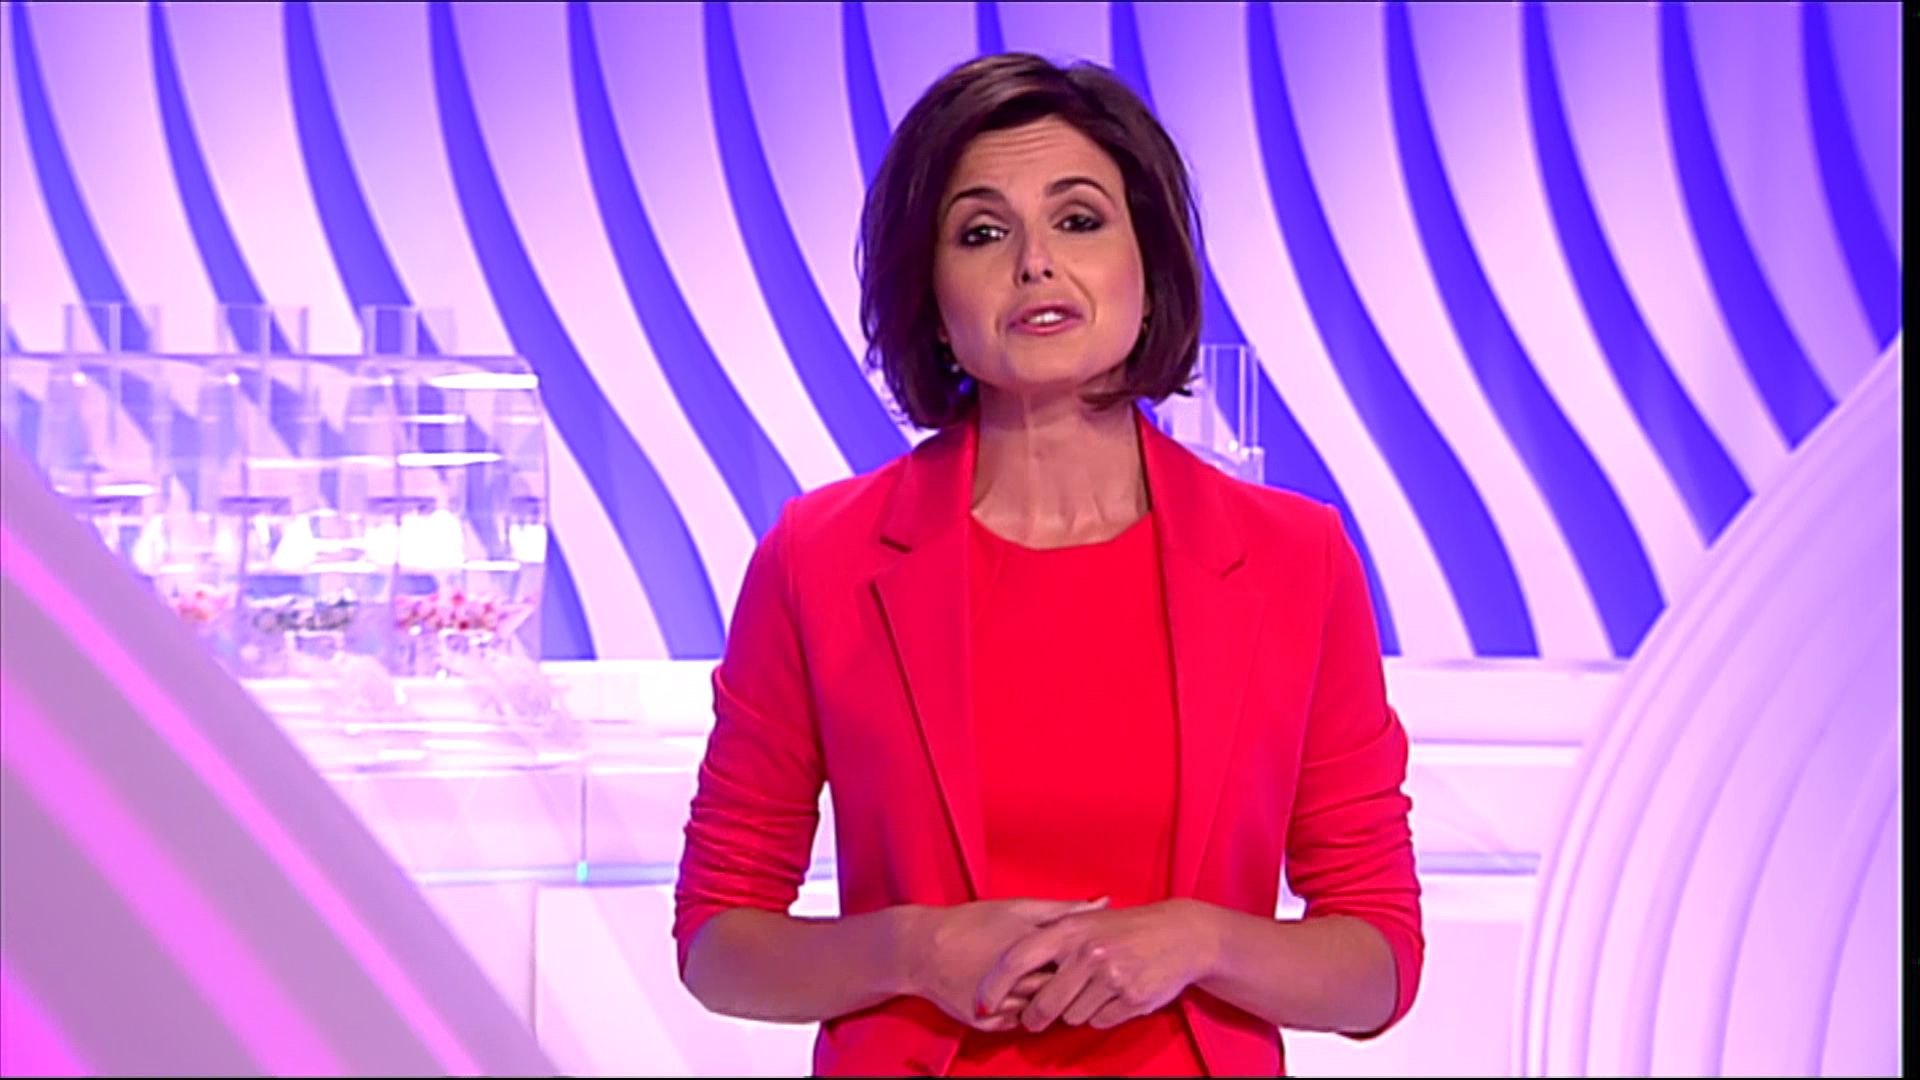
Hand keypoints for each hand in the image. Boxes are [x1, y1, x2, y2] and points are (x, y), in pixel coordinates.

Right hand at [904, 897, 1109, 1031]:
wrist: (922, 949)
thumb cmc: (972, 923)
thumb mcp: (1017, 908)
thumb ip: (1063, 909)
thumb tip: (1105, 902)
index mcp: (1028, 949)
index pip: (1073, 963)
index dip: (1081, 960)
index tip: (1087, 954)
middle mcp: (1015, 981)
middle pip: (1059, 990)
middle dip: (1067, 983)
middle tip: (1072, 973)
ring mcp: (1000, 1005)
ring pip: (1041, 1010)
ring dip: (1048, 1000)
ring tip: (1044, 983)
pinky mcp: (986, 1023)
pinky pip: (1018, 1022)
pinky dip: (1024, 1011)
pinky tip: (1022, 995)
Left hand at [975, 898, 1216, 1032]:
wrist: (1179, 934)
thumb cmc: (1123, 929)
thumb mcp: (1084, 922)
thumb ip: (1049, 939)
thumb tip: (1007, 969)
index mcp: (1069, 930)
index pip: (1017, 960)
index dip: (994, 985)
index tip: (981, 1004)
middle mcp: (1087, 953)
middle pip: (1043, 1004)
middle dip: (1036, 1017)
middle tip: (1036, 1018)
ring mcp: (1111, 977)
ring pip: (1072, 1017)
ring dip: (1075, 1011)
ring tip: (1093, 989)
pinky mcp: (1132, 998)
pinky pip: (1099, 1022)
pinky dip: (1102, 1015)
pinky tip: (1114, 995)